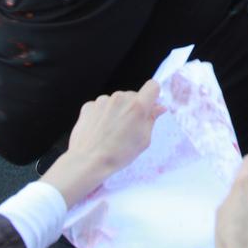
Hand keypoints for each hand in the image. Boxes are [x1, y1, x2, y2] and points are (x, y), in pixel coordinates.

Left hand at [45, 81, 164, 202]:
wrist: (88, 161)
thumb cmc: (118, 154)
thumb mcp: (143, 140)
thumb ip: (152, 120)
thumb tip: (159, 108)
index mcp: (137, 106)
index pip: (153, 86)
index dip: (153, 95)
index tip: (150, 105)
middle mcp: (120, 98)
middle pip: (133, 95)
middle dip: (134, 108)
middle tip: (129, 127)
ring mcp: (103, 100)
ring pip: (116, 101)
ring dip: (117, 111)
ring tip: (112, 131)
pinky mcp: (89, 105)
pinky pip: (102, 106)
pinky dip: (103, 115)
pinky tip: (100, 130)